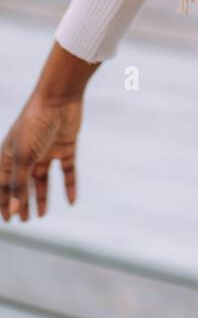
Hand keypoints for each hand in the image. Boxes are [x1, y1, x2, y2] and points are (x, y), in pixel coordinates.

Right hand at [0, 90, 82, 221]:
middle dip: (22, 201)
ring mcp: (46, 150)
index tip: (8, 220)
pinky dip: (69, 185)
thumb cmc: (34, 124)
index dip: (5, 201)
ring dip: (42, 196)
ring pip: (42, 179)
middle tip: (25, 220)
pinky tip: (71, 202)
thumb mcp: (24, 157)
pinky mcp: (65, 147)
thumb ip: (19, 184)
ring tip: (40, 216)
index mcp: (10, 154)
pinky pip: (67, 170)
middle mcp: (27, 152)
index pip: (4, 183)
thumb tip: (14, 211)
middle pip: (23, 182)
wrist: (59, 97)